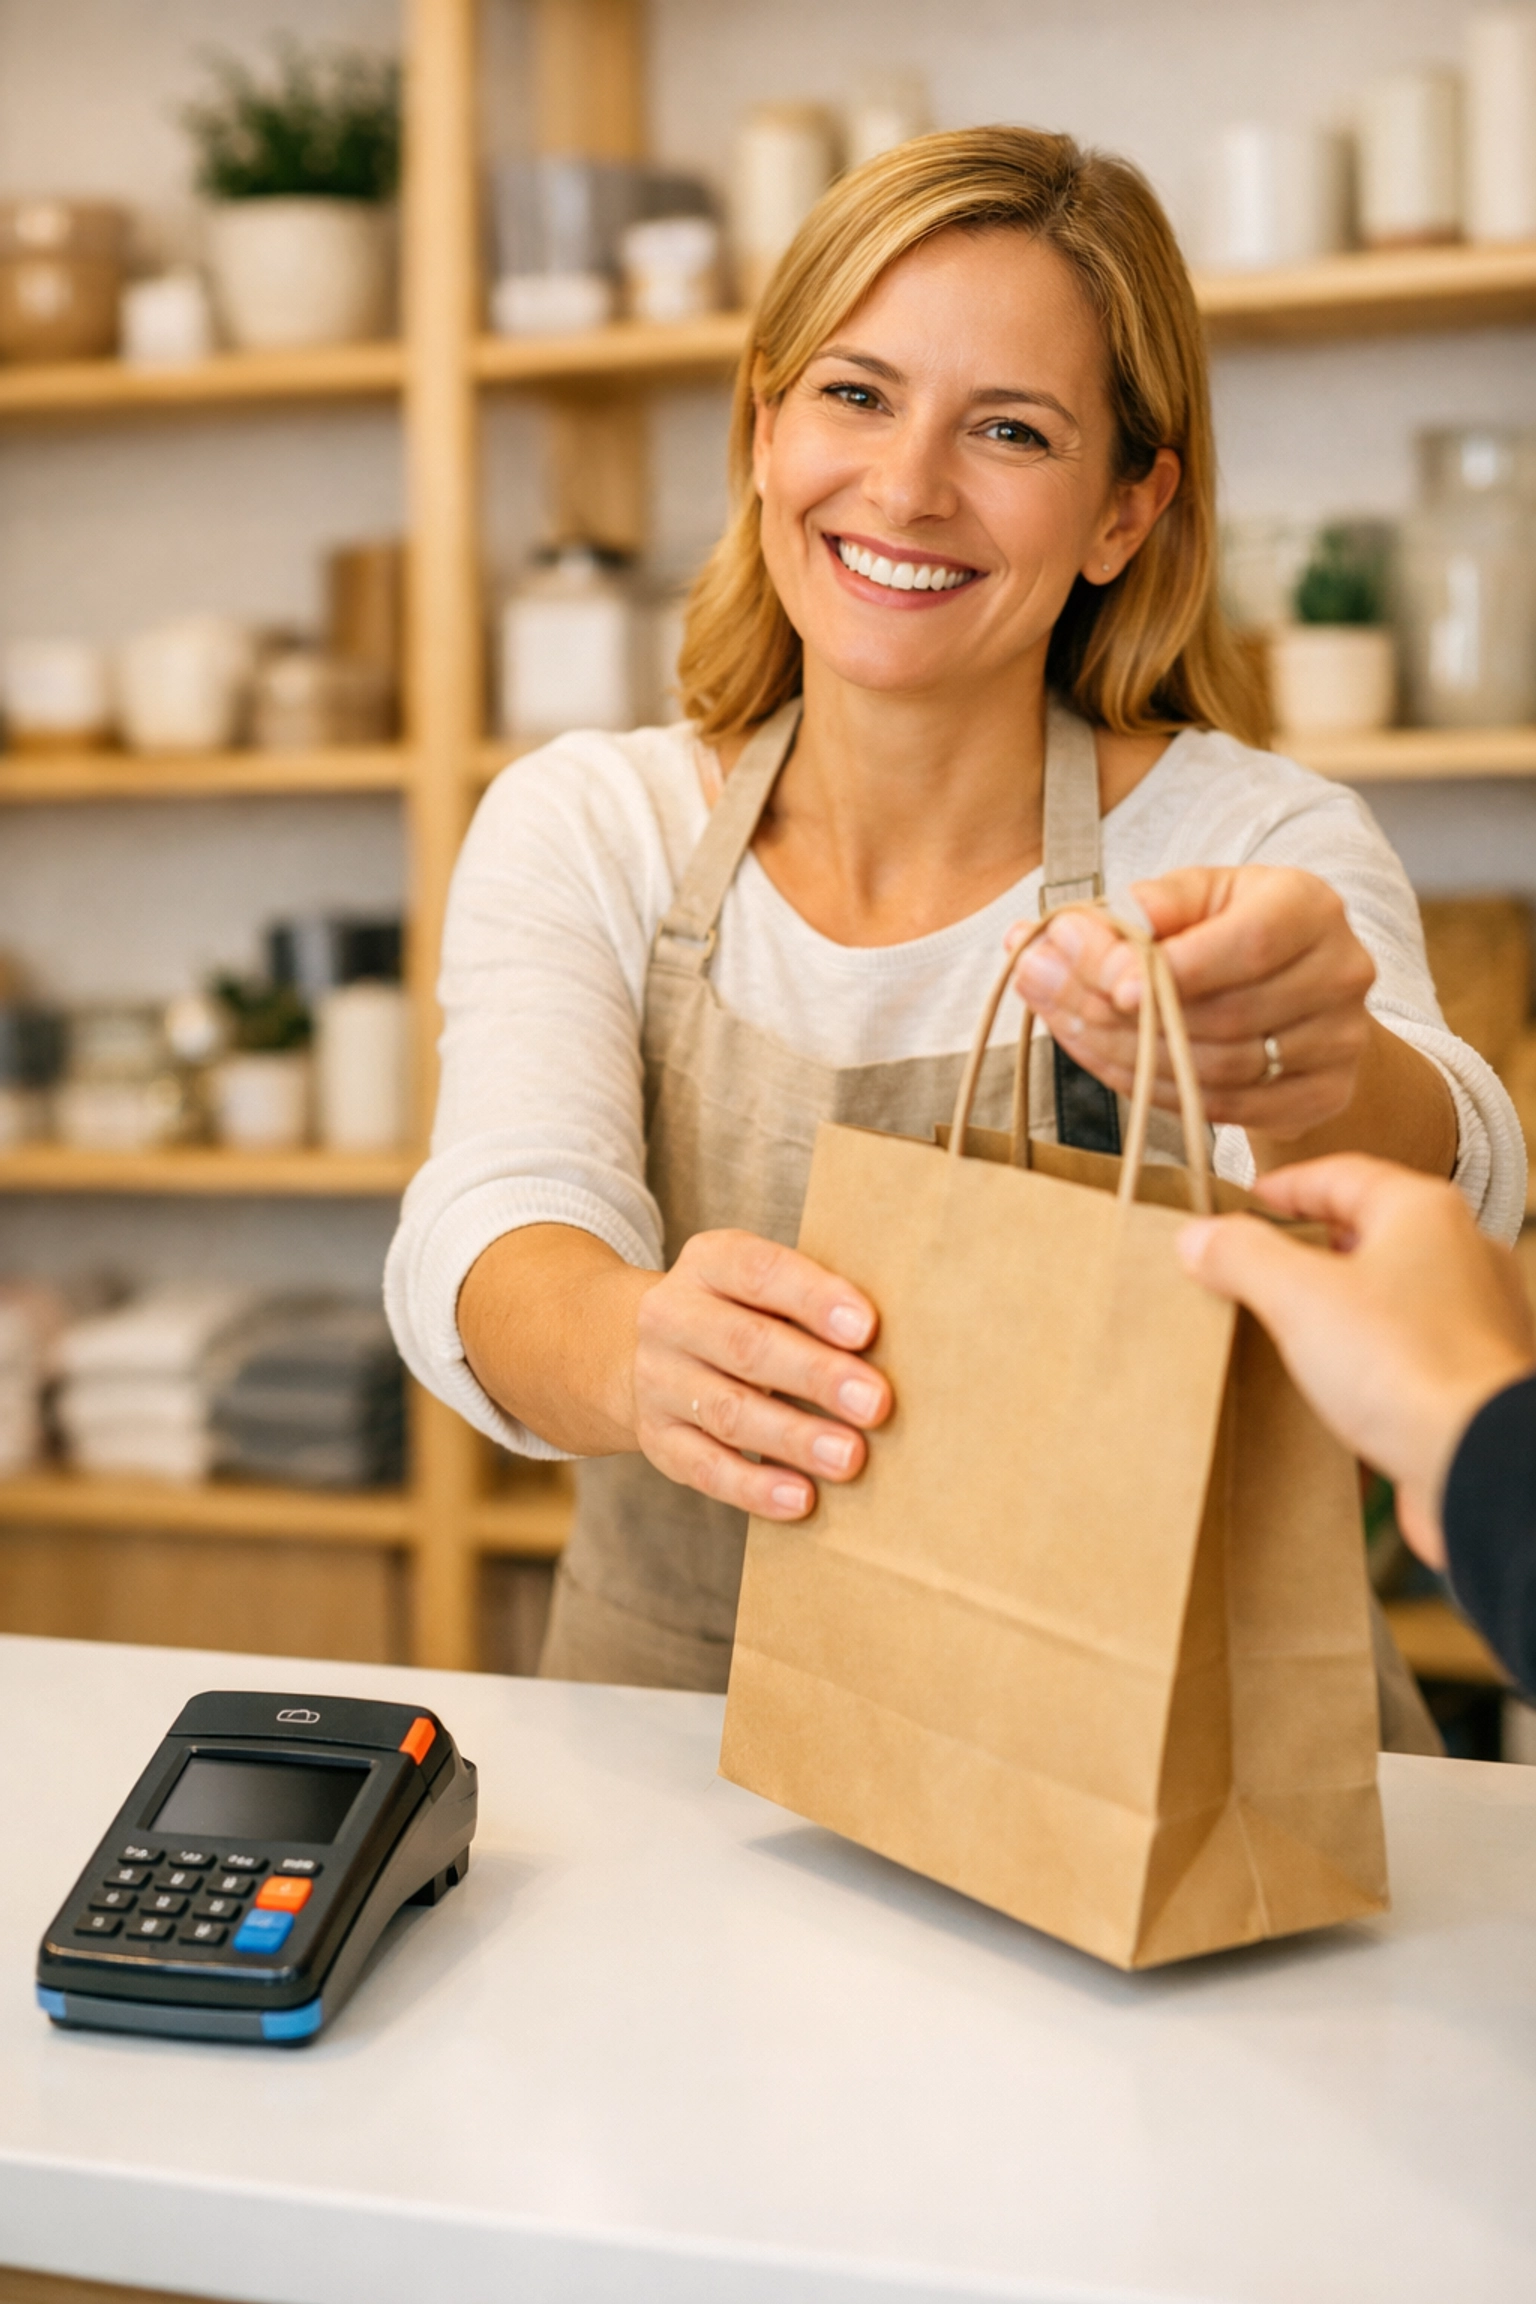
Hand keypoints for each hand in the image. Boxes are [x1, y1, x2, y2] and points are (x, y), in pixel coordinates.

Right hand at [629, 1229, 891, 1521]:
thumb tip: (905, 1343)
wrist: (640, 1346)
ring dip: (793, 1438)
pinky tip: (801, 1499)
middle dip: (815, 1375)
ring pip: (728, 1412)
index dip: (813, 1298)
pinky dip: (754, 1487)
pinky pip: (705, 1469)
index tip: (867, 1327)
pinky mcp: (658, 1439)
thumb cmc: (743, 1313)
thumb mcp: (764, 1285)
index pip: (759, 1272)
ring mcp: (658, 1381)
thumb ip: (815, 1303)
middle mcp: (673, 1318)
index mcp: (710, 1263)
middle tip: (875, 1403)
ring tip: (849, 1458)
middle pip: (746, 1345)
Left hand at [1009, 865, 1374, 1139]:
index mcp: (1311, 908)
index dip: (1175, 971)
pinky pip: (1222, 1107)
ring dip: (1125, 1052)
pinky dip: (1152, 1088)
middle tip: (1040, 984)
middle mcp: (1339, 974)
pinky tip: (1101, 1059)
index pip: (1248, 945)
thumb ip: (1146, 906)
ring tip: (1059, 1020)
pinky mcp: (1322, 1094)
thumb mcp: (1197, 896)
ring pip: (1217, 1069)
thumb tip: (1064, 933)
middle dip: (1121, 1011)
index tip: (1107, 983)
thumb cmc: (1232, 929)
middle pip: (1225, 1015)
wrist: (1297, 989)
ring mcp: (1337, 1043)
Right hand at [1177, 1155, 1535, 1565]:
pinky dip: (1370, 1349)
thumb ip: (1242, 1256)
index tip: (1243, 1207)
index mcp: (1424, 1213)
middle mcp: (1461, 1253)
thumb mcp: (1297, 1296)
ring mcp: (1474, 1314)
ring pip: (1392, 1288)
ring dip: (1340, 1300)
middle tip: (1255, 1266)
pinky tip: (1336, 1376)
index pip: (1341, 1173)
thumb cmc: (1407, 1368)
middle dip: (1308, 1247)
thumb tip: (1200, 1237)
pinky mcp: (1472, 1371)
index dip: (1283, 1187)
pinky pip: (1409, 1343)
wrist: (1477, 1460)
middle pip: (1369, 1230)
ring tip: (1289, 1323)